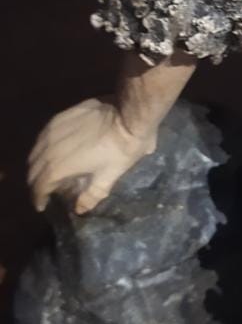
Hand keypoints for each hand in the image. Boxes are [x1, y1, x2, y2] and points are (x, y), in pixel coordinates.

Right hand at [28, 98, 156, 215]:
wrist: (127, 114)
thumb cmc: (121, 148)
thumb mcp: (110, 176)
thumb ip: (92, 195)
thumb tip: (79, 209)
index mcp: (58, 167)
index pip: (39, 187)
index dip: (38, 199)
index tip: (42, 206)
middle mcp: (48, 149)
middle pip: (33, 170)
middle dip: (36, 184)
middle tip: (45, 191)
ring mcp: (51, 131)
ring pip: (35, 153)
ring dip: (38, 166)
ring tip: (47, 173)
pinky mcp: (58, 118)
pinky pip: (42, 138)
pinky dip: (43, 149)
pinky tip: (53, 152)